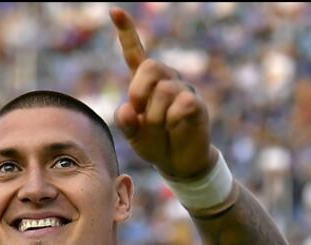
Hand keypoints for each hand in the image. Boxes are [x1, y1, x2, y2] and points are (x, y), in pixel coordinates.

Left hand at [110, 6, 216, 179]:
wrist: (179, 163)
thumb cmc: (155, 144)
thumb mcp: (133, 135)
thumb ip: (125, 122)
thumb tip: (127, 109)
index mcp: (146, 82)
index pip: (135, 53)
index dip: (126, 32)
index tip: (114, 11)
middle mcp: (166, 80)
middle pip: (151, 66)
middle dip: (139, 91)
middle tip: (138, 111)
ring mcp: (183, 90)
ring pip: (164, 91)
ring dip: (155, 116)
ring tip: (160, 129)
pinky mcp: (196, 104)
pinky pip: (182, 104)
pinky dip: (172, 120)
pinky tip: (174, 128)